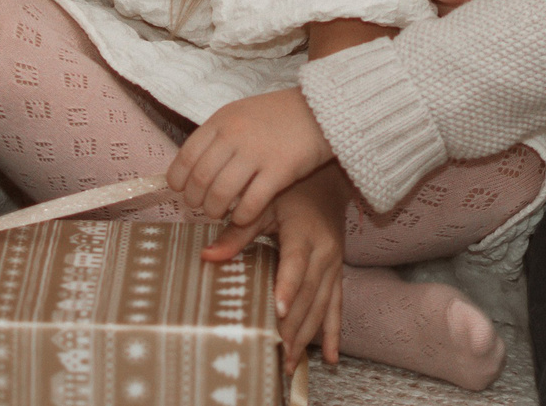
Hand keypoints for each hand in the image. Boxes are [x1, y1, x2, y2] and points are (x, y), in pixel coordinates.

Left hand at [170, 88, 337, 232]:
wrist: (321, 109)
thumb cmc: (278, 115)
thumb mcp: (241, 114)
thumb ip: (217, 135)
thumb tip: (191, 167)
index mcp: (222, 120)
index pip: (187, 155)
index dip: (179, 179)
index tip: (182, 191)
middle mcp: (235, 135)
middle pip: (201, 178)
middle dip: (195, 200)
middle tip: (200, 208)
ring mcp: (258, 152)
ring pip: (221, 193)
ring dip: (214, 210)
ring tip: (219, 214)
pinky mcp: (281, 170)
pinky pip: (251, 202)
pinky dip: (241, 215)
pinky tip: (242, 216)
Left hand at [210, 166, 348, 371]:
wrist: (328, 182)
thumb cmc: (290, 192)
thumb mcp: (264, 205)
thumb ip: (237, 232)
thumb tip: (207, 256)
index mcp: (304, 234)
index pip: (295, 264)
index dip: (287, 288)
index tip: (278, 312)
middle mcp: (324, 252)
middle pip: (308, 294)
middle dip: (293, 326)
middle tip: (277, 353)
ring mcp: (334, 265)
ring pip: (321, 306)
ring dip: (307, 336)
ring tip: (291, 362)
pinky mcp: (337, 273)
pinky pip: (336, 305)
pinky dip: (332, 332)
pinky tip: (329, 356)